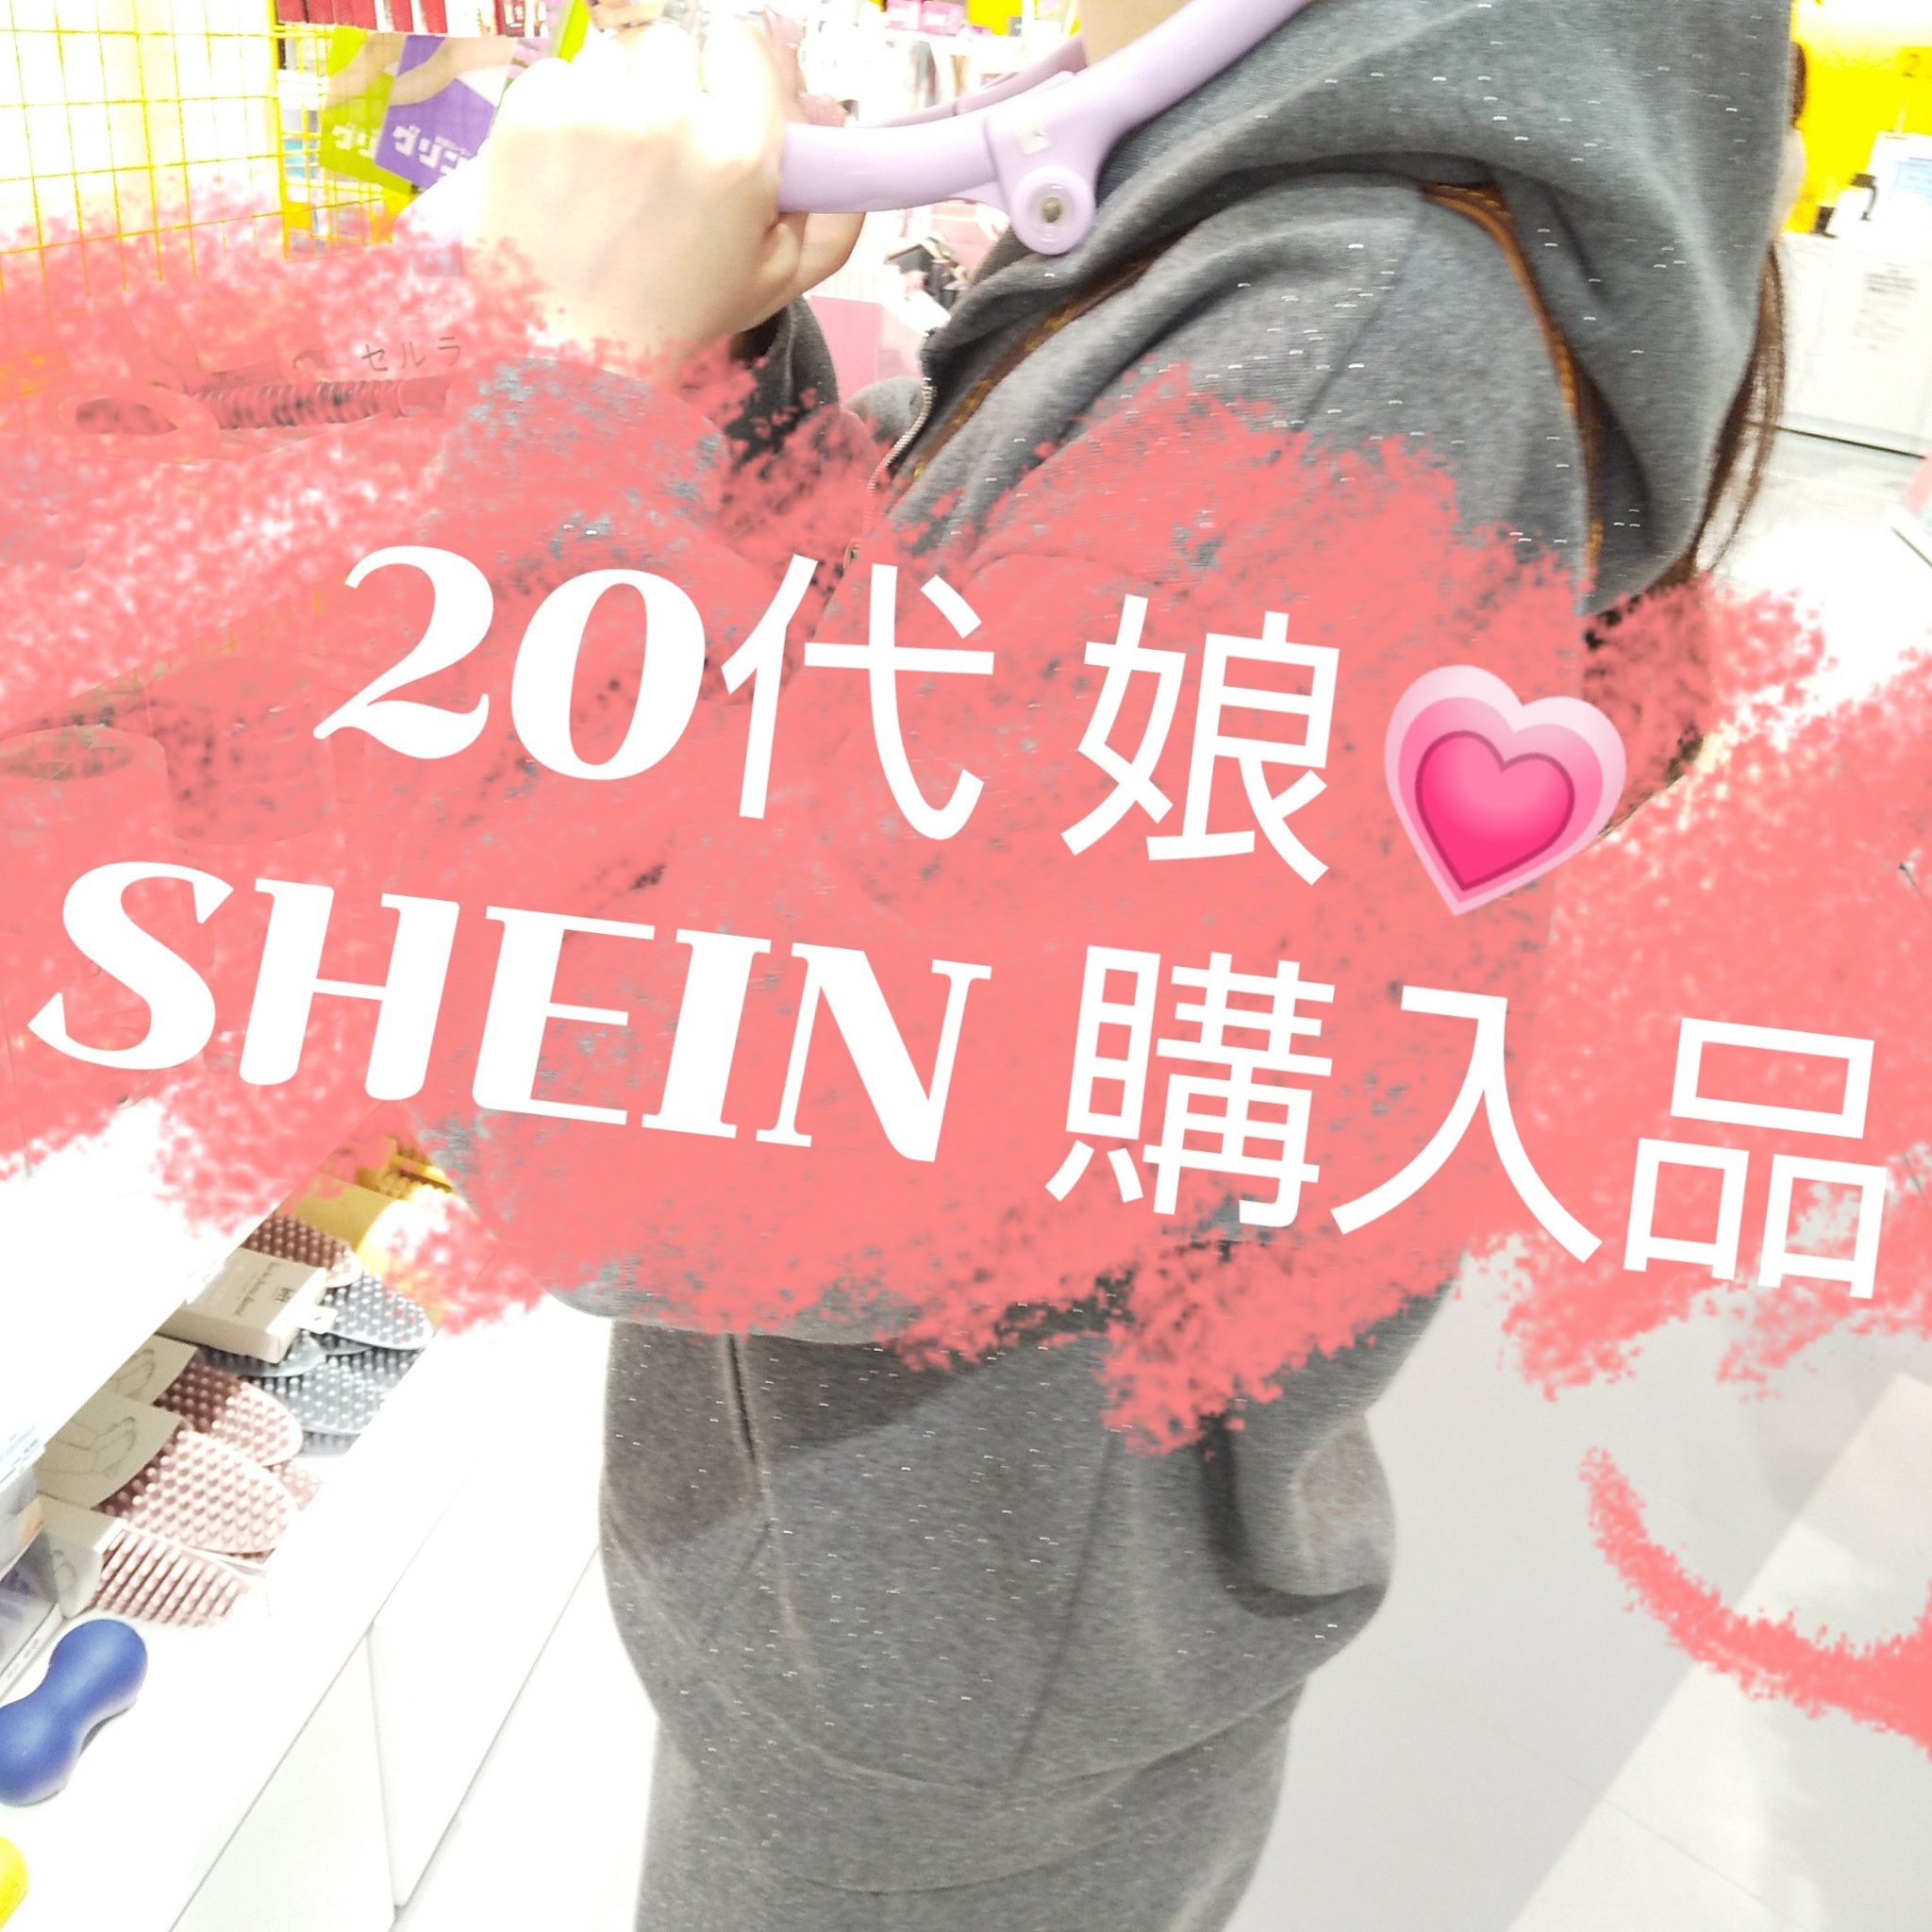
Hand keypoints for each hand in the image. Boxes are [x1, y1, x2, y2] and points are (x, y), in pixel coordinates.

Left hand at [472, 19, 858, 374]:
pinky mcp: (532, 116)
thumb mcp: (776, 277)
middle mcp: (669, 119)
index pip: (741, 43)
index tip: (715, 103)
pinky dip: (561, 110)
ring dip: (613, 97)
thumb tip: (833, 114)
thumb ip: (829, 204)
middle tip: (658, 150)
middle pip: (673, 45)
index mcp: (739, 153)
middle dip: (669, 88)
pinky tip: (569, 167)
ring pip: (612, 57)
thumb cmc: (678, 317)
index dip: (728, 74)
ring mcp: (594, 113)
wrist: (577, 353)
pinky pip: (557, 74)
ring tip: (610, 166)